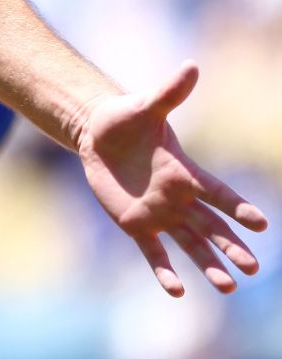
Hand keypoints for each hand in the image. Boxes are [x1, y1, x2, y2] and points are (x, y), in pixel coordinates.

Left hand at [74, 62, 265, 296]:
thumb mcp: (145, 105)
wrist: (98, 134)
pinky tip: (176, 292)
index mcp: (185, 172)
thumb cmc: (126, 118)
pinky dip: (164, 270)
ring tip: (228, 288)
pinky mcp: (136, 224)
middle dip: (232, 247)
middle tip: (253, 268)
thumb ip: (169, 93)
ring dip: (208, 265)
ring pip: (190, 244)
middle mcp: (179, 198)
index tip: (261, 223)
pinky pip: (153, 251)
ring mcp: (159, 213)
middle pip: (212, 227)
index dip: (238, 208)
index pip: (219, 194)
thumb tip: (191, 66)